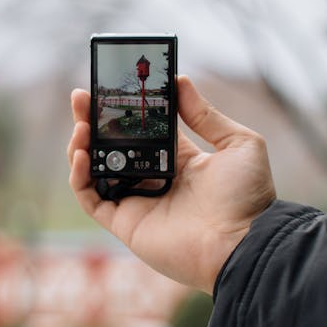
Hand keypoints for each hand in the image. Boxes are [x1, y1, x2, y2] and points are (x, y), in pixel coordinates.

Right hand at [67, 75, 275, 293]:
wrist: (243, 244)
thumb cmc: (247, 197)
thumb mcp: (238, 144)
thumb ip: (206, 115)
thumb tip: (181, 82)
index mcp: (179, 160)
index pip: (141, 130)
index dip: (124, 110)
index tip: (110, 87)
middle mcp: (153, 179)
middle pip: (112, 146)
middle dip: (93, 121)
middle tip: (80, 97)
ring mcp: (136, 201)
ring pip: (95, 170)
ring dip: (81, 145)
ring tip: (80, 123)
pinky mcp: (124, 222)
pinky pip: (91, 198)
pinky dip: (79, 177)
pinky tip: (80, 154)